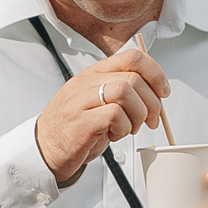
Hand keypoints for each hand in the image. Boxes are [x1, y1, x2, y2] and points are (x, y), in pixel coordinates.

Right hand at [34, 44, 168, 186]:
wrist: (44, 149)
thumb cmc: (75, 128)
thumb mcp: (98, 102)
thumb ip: (122, 92)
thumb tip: (157, 93)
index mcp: (94, 73)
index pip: (132, 57)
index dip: (156, 73)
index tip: (163, 92)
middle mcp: (87, 82)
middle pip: (133, 76)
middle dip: (152, 102)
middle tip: (151, 120)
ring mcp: (81, 100)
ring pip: (125, 91)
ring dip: (138, 114)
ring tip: (130, 128)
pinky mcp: (81, 122)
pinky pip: (115, 115)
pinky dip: (124, 128)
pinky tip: (115, 135)